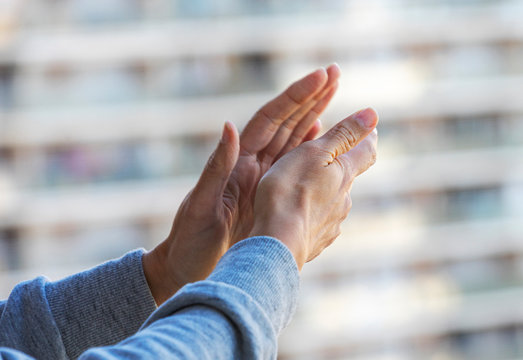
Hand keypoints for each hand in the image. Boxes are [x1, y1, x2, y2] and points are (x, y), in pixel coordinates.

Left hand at [144, 65, 340, 304]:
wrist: (187, 265)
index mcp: (236, 162)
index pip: (269, 120)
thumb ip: (216, 168)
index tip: (320, 77)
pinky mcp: (267, 196)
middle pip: (285, 123)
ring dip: (314, 116)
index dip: (295, 97)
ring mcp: (260, 179)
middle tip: (335, 73)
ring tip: (335, 94)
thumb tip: (230, 126)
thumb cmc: (189, 238)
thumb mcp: (201, 204)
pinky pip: (293, 167)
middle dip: (310, 98)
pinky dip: (309, 150)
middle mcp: (250, 164)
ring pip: (293, 141)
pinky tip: (322, 137)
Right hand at [249, 108, 377, 269]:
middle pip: (347, 179)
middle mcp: (344, 200)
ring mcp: (332, 223)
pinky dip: (310, 217)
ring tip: (304, 191)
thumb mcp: (314, 152)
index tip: (370, 130)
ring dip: (323, 195)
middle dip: (339, 169)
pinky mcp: (317, 242)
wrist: (278, 242)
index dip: (368, 139)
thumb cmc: (290, 192)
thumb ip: (343, 134)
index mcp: (344, 174)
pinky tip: (297, 218)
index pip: (365, 152)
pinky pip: (318, 224)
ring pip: (332, 202)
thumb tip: (373, 114)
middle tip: (325, 160)